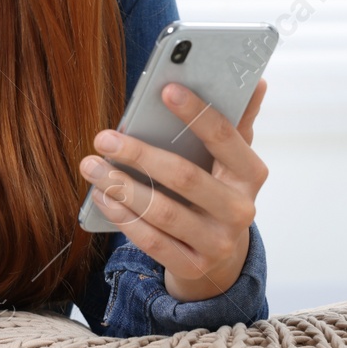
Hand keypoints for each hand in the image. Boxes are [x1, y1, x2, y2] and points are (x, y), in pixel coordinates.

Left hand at [80, 77, 268, 303]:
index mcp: (250, 174)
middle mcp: (239, 210)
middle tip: (104, 137)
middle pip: (185, 177)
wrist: (221, 259)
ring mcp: (217, 242)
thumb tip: (255, 81)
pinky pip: (152, 241)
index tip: (165, 88)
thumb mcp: (231, 160)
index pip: (225, 137)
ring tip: (91, 165)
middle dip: (140, 154)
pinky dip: (123, 217)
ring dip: (121, 187)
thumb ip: (237, 121)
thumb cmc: (218, 193)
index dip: (196, 112)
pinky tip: (102, 197)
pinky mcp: (192, 266)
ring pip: (163, 212)